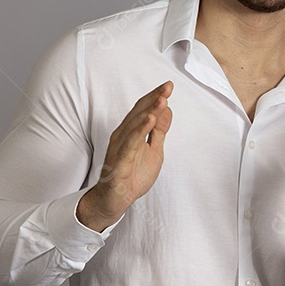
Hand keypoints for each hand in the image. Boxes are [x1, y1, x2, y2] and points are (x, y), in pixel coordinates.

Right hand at [77, 82, 173, 231]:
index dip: (155, 97)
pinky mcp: (119, 162)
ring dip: (149, 111)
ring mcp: (120, 148)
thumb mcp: (154, 150)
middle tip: (168, 87)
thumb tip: (167, 109)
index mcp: (131, 132)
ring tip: (162, 99)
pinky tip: (150, 120)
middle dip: (154, 99)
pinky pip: (130, 144)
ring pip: (135, 126)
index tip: (169, 86)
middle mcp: (123, 136)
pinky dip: (140, 131)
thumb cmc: (132, 175)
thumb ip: (159, 131)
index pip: (143, 110)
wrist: (115, 200)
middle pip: (139, 113)